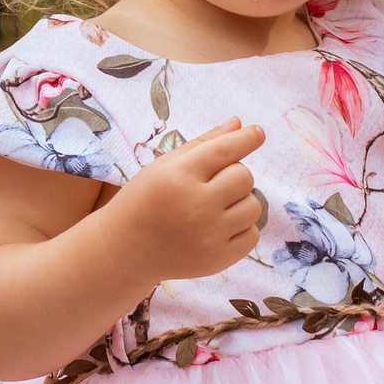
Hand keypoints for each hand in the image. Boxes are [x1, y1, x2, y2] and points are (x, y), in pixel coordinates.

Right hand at [100, 119, 265, 281]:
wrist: (125, 250)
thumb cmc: (145, 200)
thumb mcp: (164, 166)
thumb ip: (203, 144)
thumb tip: (239, 124)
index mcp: (178, 176)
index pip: (225, 150)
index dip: (247, 139)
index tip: (258, 133)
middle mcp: (195, 205)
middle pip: (244, 177)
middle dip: (233, 175)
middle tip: (213, 184)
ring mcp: (208, 236)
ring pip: (253, 206)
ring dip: (240, 202)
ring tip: (215, 207)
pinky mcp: (218, 259)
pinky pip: (252, 235)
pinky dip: (241, 228)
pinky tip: (218, 228)